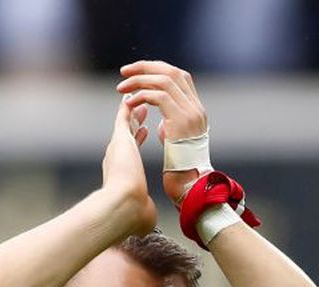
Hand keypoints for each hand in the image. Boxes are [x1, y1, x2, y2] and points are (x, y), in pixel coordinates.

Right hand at [102, 97, 156, 235]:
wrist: (123, 206)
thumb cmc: (132, 215)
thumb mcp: (141, 214)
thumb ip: (144, 214)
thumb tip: (148, 223)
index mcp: (122, 173)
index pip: (132, 149)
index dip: (139, 138)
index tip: (147, 130)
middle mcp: (117, 157)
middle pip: (127, 133)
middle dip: (135, 122)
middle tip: (143, 109)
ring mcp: (117, 147)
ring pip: (126, 123)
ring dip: (134, 110)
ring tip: (140, 97)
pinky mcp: (119, 139)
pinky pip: (123, 117)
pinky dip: (127, 107)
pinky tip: (131, 96)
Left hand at [117, 60, 207, 205]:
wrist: (188, 187)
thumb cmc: (179, 171)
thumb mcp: (175, 141)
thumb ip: (170, 125)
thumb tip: (160, 120)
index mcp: (196, 111)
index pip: (179, 76)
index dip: (157, 69)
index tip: (137, 72)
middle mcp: (196, 109)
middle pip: (172, 72)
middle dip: (146, 68)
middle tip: (124, 72)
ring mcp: (190, 113)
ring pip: (163, 81)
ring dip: (139, 82)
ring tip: (121, 88)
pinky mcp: (180, 121)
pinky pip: (158, 97)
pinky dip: (141, 97)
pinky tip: (129, 104)